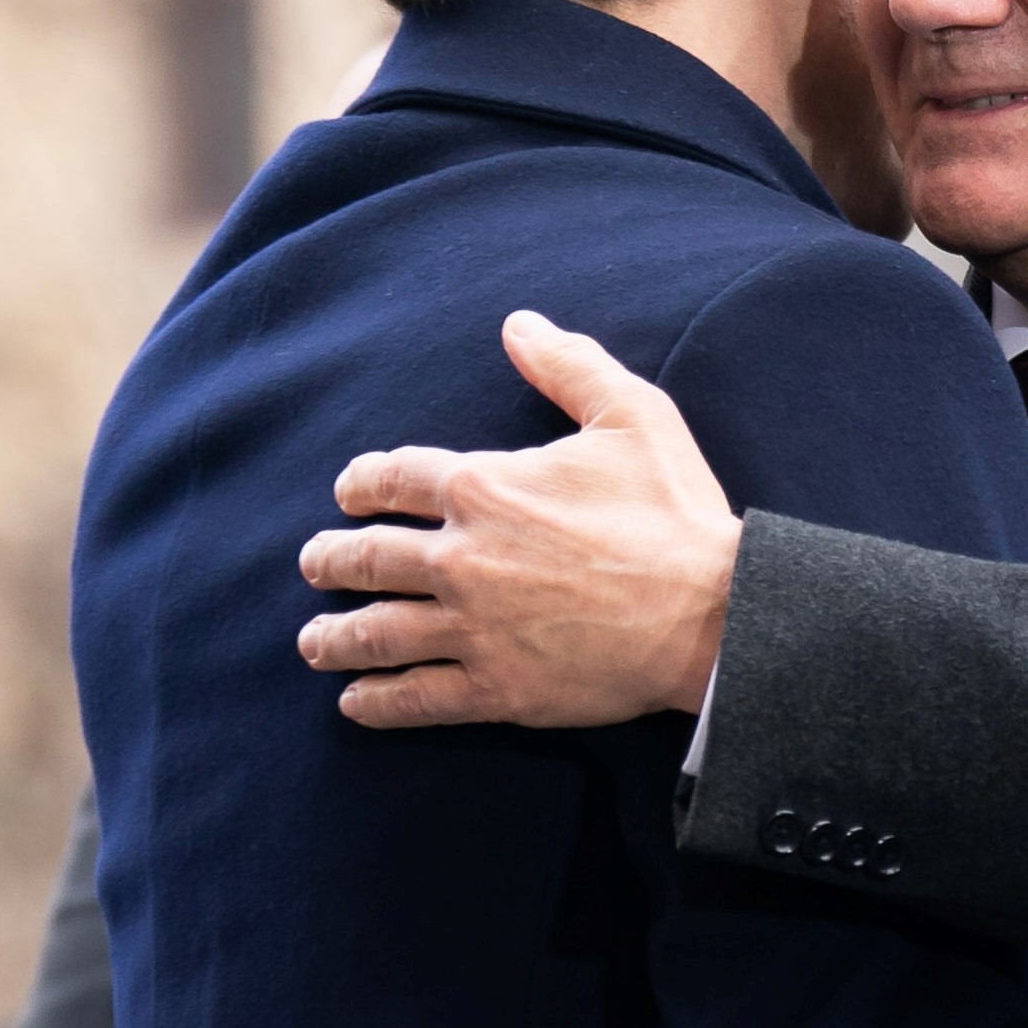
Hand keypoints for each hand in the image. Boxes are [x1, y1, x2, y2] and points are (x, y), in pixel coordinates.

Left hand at [297, 312, 739, 728]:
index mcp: (485, 489)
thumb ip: (569, 366)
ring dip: (335, 637)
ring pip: (378, 634)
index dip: (361, 483)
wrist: (714, 614)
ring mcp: (475, 629)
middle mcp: (463, 559)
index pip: (393, 478)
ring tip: (314, 643)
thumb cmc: (676, 514)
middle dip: (330, 561)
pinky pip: (418, 698)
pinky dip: (378, 702)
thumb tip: (518, 325)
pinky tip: (355, 703)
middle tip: (314, 565)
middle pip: (367, 558)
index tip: (347, 494)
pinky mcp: (499, 689)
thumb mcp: (634, 416)